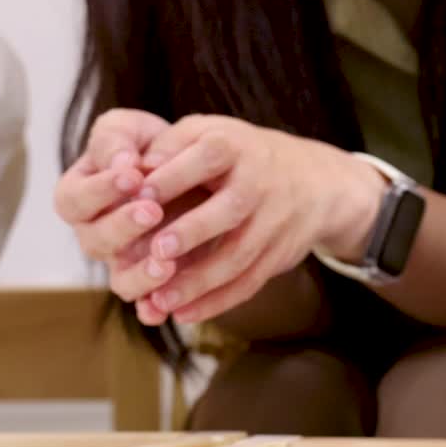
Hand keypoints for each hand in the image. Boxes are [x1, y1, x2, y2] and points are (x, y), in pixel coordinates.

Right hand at [55, 109, 176, 310]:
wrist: (196, 170)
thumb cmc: (152, 146)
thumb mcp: (130, 130)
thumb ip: (116, 140)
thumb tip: (120, 163)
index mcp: (80, 197)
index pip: (74, 199)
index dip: (100, 190)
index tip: (133, 175)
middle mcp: (95, 234)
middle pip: (96, 240)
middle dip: (124, 226)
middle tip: (153, 210)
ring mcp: (122, 262)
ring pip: (121, 279)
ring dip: (141, 274)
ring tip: (167, 262)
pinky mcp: (152, 281)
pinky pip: (146, 304)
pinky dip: (153, 309)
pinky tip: (166, 308)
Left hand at [130, 115, 383, 324]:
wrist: (312, 181)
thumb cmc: (240, 156)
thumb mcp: (210, 132)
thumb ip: (170, 145)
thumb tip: (133, 171)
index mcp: (236, 146)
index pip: (206, 158)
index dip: (171, 178)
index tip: (136, 196)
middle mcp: (260, 182)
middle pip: (230, 210)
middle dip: (194, 231)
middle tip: (157, 252)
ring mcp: (273, 221)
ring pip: (239, 255)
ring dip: (200, 281)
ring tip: (160, 300)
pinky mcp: (279, 254)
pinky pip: (250, 282)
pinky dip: (218, 302)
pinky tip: (185, 314)